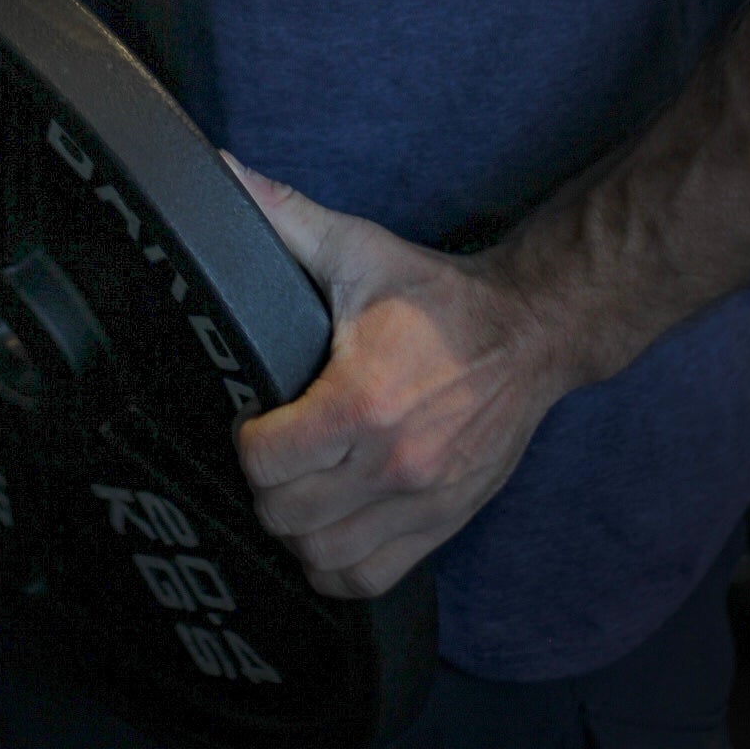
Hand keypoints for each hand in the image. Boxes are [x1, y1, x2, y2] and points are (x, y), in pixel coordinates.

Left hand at [225, 156, 566, 599]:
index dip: (245, 439)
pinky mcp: (444, 522)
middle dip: (263, 485)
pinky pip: (369, 580)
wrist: (530, 332)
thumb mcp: (358, 248)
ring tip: (295, 488)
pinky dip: (335, 567)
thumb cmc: (437, 295)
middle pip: (285, 514)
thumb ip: (284, 214)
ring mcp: (422, 502)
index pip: (264, 460)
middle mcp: (393, 463)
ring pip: (321, 556)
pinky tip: (327, 530)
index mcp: (363, 399)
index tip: (254, 417)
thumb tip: (218, 168)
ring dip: (294, 531)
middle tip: (271, 451)